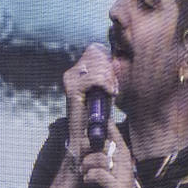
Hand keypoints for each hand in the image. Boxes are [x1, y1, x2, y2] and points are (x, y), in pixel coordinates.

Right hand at [62, 42, 116, 164]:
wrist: (86, 138)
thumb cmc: (99, 115)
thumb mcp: (105, 90)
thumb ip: (107, 75)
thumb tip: (117, 59)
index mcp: (77, 71)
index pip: (95, 50)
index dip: (108, 61)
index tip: (113, 80)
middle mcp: (71, 74)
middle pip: (97, 54)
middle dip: (110, 70)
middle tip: (113, 88)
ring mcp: (70, 80)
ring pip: (98, 66)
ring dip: (110, 79)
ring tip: (111, 92)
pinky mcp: (73, 90)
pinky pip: (95, 78)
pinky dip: (106, 85)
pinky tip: (109, 94)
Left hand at [81, 121, 143, 187]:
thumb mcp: (113, 183)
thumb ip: (107, 169)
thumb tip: (92, 154)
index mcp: (126, 165)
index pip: (119, 140)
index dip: (109, 129)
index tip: (99, 121)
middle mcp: (128, 169)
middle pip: (108, 146)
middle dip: (90, 145)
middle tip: (81, 151)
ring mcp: (125, 180)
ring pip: (102, 159)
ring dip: (87, 164)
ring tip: (83, 171)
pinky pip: (101, 176)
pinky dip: (91, 177)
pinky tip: (87, 181)